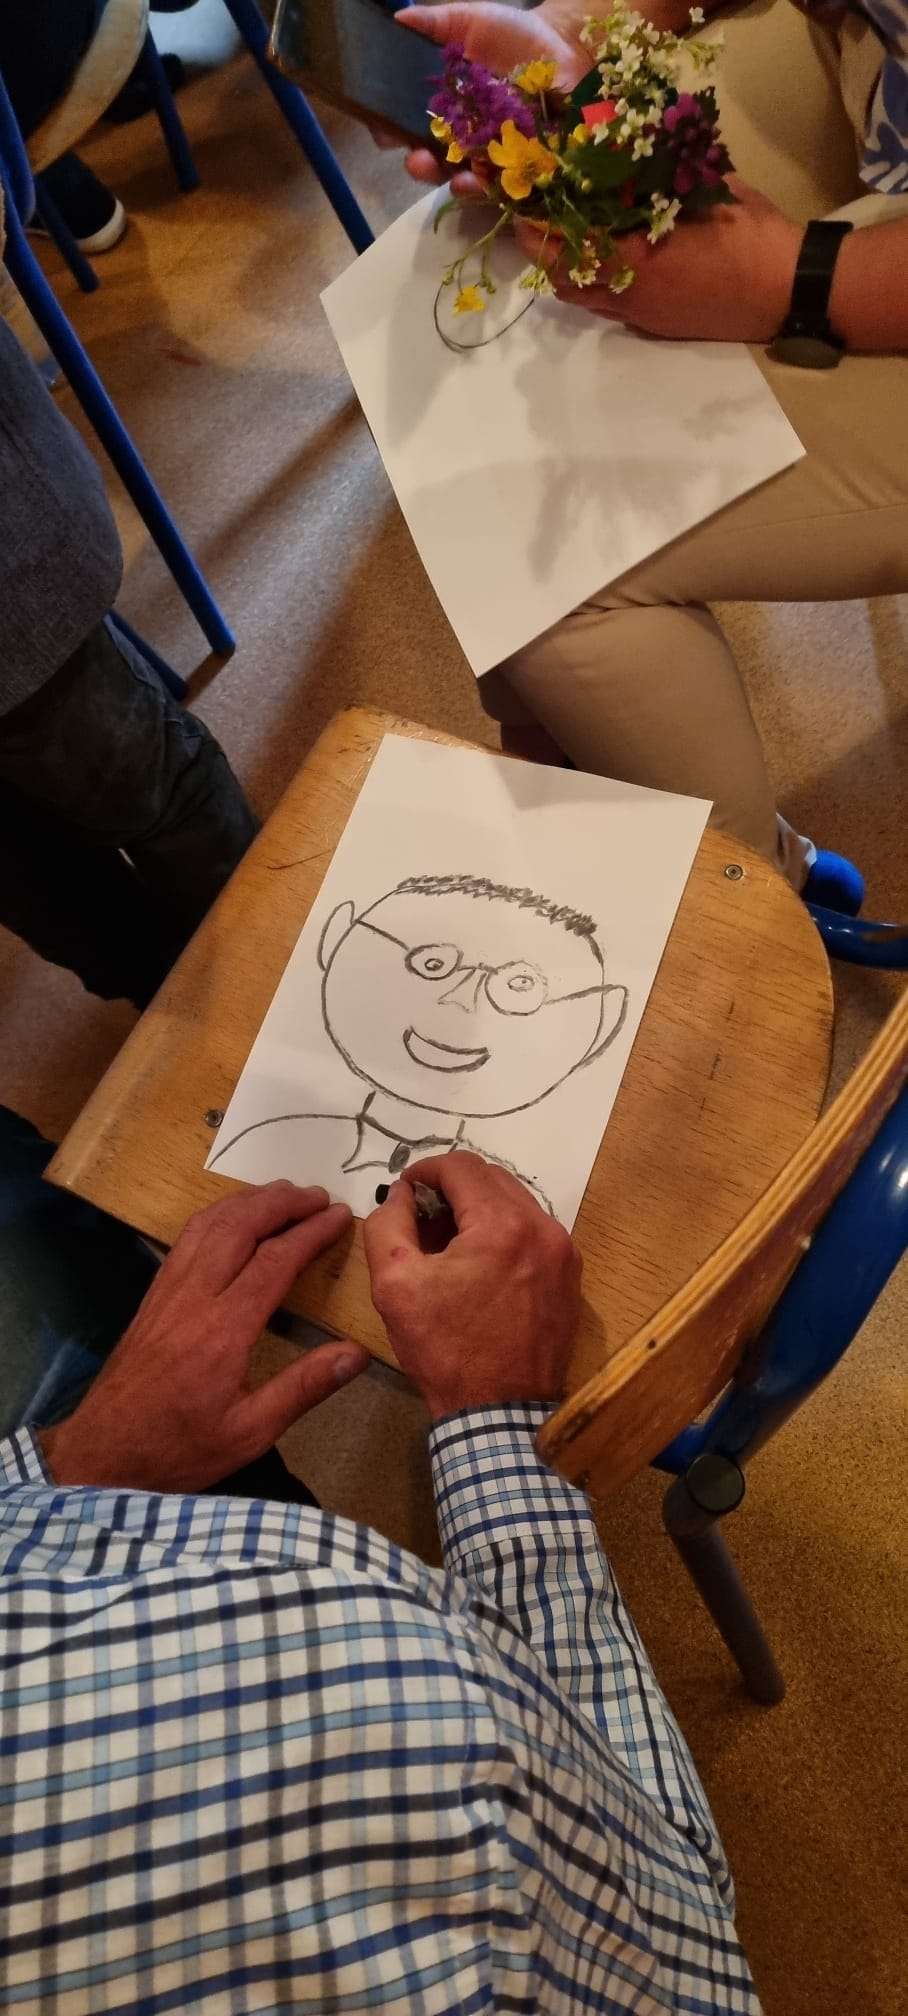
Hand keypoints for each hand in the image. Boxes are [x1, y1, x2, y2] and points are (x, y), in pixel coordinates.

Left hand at [40, 1183, 366, 1491]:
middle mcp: (193, 1297)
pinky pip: (186, 1239)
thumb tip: (357, 1354)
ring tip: (283, 1194)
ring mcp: (168, 1292)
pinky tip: (231, 1217)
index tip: (341, 1216)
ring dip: (248, 1202)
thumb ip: (304, 1388)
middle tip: (318, 1195)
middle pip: (239, 1228)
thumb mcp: (250, 1431)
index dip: (311, 1233)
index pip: (275, 1261)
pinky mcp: (153, 1297)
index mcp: (224, 1329)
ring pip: (208, 1225)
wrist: (103, 1453)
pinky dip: (216, 1216)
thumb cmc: (180, 1448)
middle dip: (282, 1204)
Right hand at [364, 1152, 581, 1419]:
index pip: (461, 1167)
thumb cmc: (444, 1350)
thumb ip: (388, 1224)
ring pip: (515, 1203)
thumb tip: (399, 1194)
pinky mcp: (570, 1276)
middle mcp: (543, 1229)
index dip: (425, 1170)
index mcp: (502, 1226)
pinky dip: (503, 1233)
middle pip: (492, 1179)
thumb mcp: (395, 1284)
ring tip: (447, 1242)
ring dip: (479, 1209)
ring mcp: (563, 1253)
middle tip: (421, 1215)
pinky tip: (478, 1264)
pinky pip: (533, 1233)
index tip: (404, 1189)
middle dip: (452, 1188)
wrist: (498, 1413)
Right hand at [396, 3, 587, 193]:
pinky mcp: (517, 166)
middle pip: (431, 159)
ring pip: (461, 177)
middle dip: (419, 164)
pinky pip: (499, 185)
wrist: (565, 46)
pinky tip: (476, 181)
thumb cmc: (514, 34)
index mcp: (443, 104)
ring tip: (448, 177)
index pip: (407, 123)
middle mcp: (460, 134)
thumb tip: (399, 19)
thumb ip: (435, 23)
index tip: (385, 132)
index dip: (390, 129)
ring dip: (450, 182)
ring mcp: (489, 154)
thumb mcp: (470, 20)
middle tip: (417, 161)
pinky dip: (486, 187)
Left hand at [517, 180, 800, 342]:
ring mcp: (641, 313)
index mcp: (637, 255)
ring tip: (561, 243)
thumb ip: (664, 177)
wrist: (786, 291)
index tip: (525, 203)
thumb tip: (636, 150)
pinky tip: (601, 262)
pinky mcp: (655, 325)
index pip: (568, 242)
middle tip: (534, 224)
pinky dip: (593, 285)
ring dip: (565, 272)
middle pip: (562, 278)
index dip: (539, 225)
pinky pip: (607, 307)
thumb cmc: (752, 234)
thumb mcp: (708, 190)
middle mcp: (629, 290)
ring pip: (582, 299)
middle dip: (541, 252)